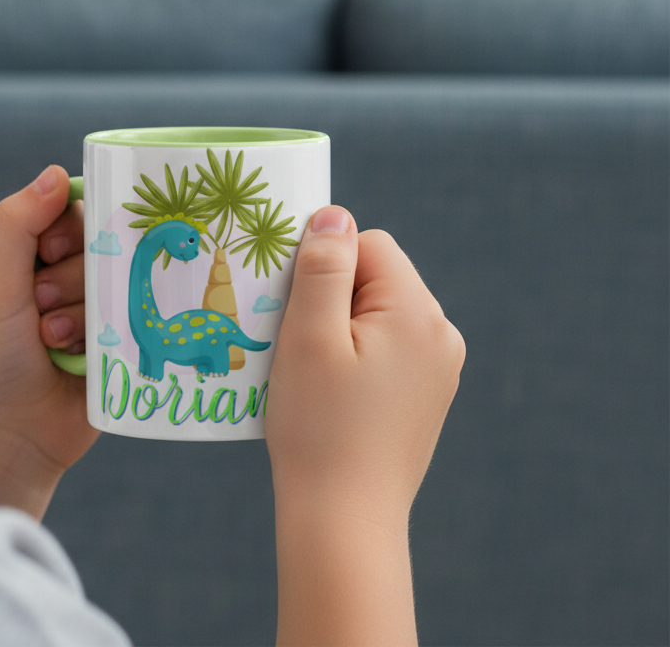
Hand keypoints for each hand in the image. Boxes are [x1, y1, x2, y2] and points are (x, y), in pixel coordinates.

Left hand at [0, 165, 96, 518]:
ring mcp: (100, 312)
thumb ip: (15, 225)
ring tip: (54, 344)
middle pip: (103, 245)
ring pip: (122, 283)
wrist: (7, 438)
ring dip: (85, 314)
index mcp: (36, 256)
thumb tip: (54, 172)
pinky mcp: (124, 345)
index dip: (70, 227)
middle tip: (40, 309)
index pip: (76, 211)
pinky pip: (140, 320)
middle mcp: (71, 279)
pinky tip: (84, 360)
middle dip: (71, 279)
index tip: (47, 254)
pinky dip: (111, 337)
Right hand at [266, 205, 464, 645]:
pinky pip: (384, 346)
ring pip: (375, 312)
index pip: (368, 245)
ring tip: (309, 372)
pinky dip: (352, 354)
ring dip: (337, 326)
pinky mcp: (425, 394)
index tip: (294, 307)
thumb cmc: (318, 426)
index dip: (323, 265)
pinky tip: (329, 392)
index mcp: (418, 312)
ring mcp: (439, 368)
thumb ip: (322, 267)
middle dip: (329, 296)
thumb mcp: (308, 336)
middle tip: (296, 343)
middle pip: (374, 277)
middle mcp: (441, 334)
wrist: (344, 520)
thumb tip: (334, 214)